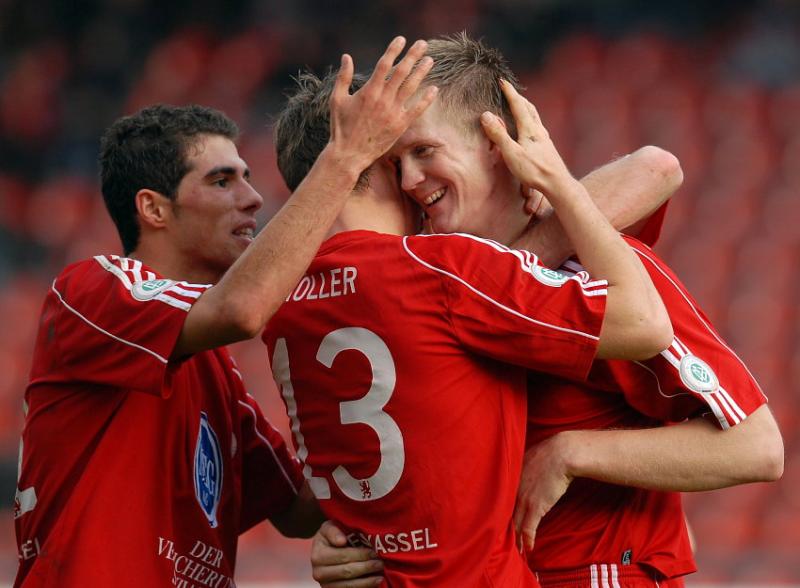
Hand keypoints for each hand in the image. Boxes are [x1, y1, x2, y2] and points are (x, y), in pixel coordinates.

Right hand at [310, 520, 383, 587]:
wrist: (325, 550)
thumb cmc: (331, 536)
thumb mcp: (329, 527)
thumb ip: (333, 531)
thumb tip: (341, 541)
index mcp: (317, 556)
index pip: (343, 556)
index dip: (360, 555)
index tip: (374, 552)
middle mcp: (319, 573)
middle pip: (347, 572)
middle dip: (366, 567)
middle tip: (380, 563)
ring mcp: (326, 585)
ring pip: (349, 585)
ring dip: (367, 581)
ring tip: (380, 576)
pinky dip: (363, 587)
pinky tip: (374, 583)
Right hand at [329, 36, 437, 172]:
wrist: (349, 154)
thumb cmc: (341, 127)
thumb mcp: (337, 99)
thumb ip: (343, 77)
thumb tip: (347, 57)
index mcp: (368, 91)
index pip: (384, 65)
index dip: (394, 50)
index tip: (402, 39)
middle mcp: (383, 99)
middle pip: (401, 72)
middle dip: (413, 56)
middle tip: (423, 44)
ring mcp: (393, 112)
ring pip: (411, 87)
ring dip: (422, 72)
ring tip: (430, 60)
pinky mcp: (400, 125)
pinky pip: (417, 110)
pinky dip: (426, 99)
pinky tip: (434, 89)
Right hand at [480, 80, 574, 200]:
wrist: (557, 183)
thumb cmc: (534, 170)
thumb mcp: (512, 153)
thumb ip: (499, 134)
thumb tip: (486, 115)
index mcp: (529, 128)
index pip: (518, 105)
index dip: (509, 92)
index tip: (502, 80)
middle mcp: (539, 130)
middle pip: (529, 107)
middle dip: (518, 97)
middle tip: (510, 90)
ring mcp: (545, 138)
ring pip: (535, 116)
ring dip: (526, 107)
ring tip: (519, 104)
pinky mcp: (547, 147)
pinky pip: (537, 126)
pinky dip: (530, 119)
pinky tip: (530, 128)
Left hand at [513, 433, 573, 553]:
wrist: (561, 453)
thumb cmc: (549, 453)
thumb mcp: (529, 457)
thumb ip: (523, 468)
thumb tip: (526, 472)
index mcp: (512, 479)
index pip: (503, 501)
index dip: (501, 514)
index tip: (500, 524)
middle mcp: (514, 491)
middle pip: (506, 515)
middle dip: (504, 531)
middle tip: (501, 543)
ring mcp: (524, 500)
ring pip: (516, 525)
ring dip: (515, 540)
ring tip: (514, 552)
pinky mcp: (536, 507)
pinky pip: (529, 528)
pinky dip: (528, 540)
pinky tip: (528, 549)